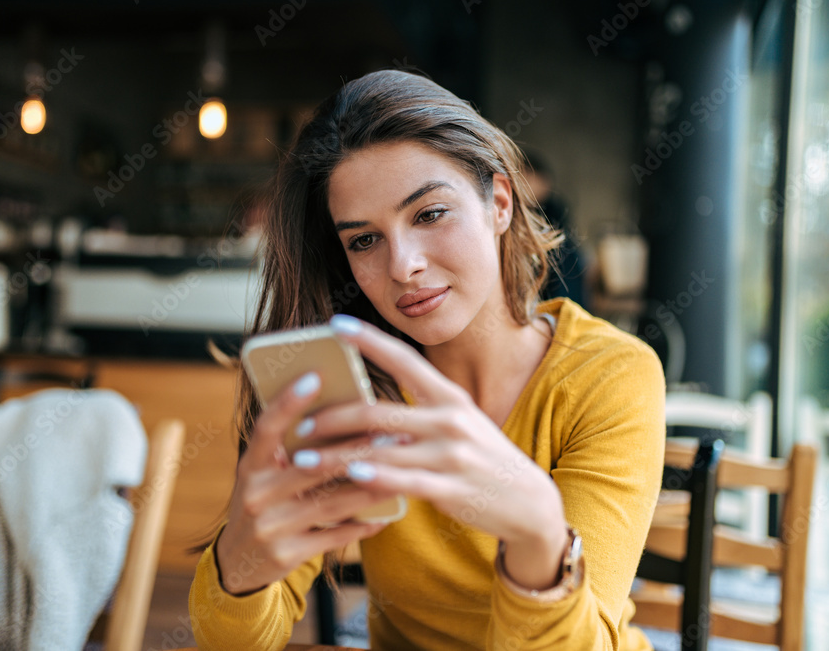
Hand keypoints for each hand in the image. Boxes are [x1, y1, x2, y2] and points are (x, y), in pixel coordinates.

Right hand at [214, 370, 398, 595]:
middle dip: (355, 449)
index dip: (287, 402)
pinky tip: (387, 515)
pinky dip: (363, 524)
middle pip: (312, 466)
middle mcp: (256, 494)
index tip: (315, 376)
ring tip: (401, 470)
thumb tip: (340, 411)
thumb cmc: (264, 503)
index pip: (266, 428)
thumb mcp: (264, 474)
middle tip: (391, 432)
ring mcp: (270, 527)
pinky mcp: (287, 554)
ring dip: (370, 486)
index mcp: (249, 466)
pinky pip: (335, 536)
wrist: (239, 565)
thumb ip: (289, 449)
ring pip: (331, 502)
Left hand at [290, 315, 566, 556]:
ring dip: (336, 457)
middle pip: (378, 412)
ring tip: (302, 461)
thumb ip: (420, 414)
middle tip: (299, 424)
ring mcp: (452, 455)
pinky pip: (403, 482)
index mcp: (450, 397)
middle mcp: (451, 420)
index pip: (405, 359)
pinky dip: (373, 478)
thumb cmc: (483, 460)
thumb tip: (366, 412)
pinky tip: (349, 477)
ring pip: (381, 451)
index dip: (368, 340)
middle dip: (332, 417)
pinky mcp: (451, 489)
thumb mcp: (460, 425)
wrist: (530, 503)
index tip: (334, 326)